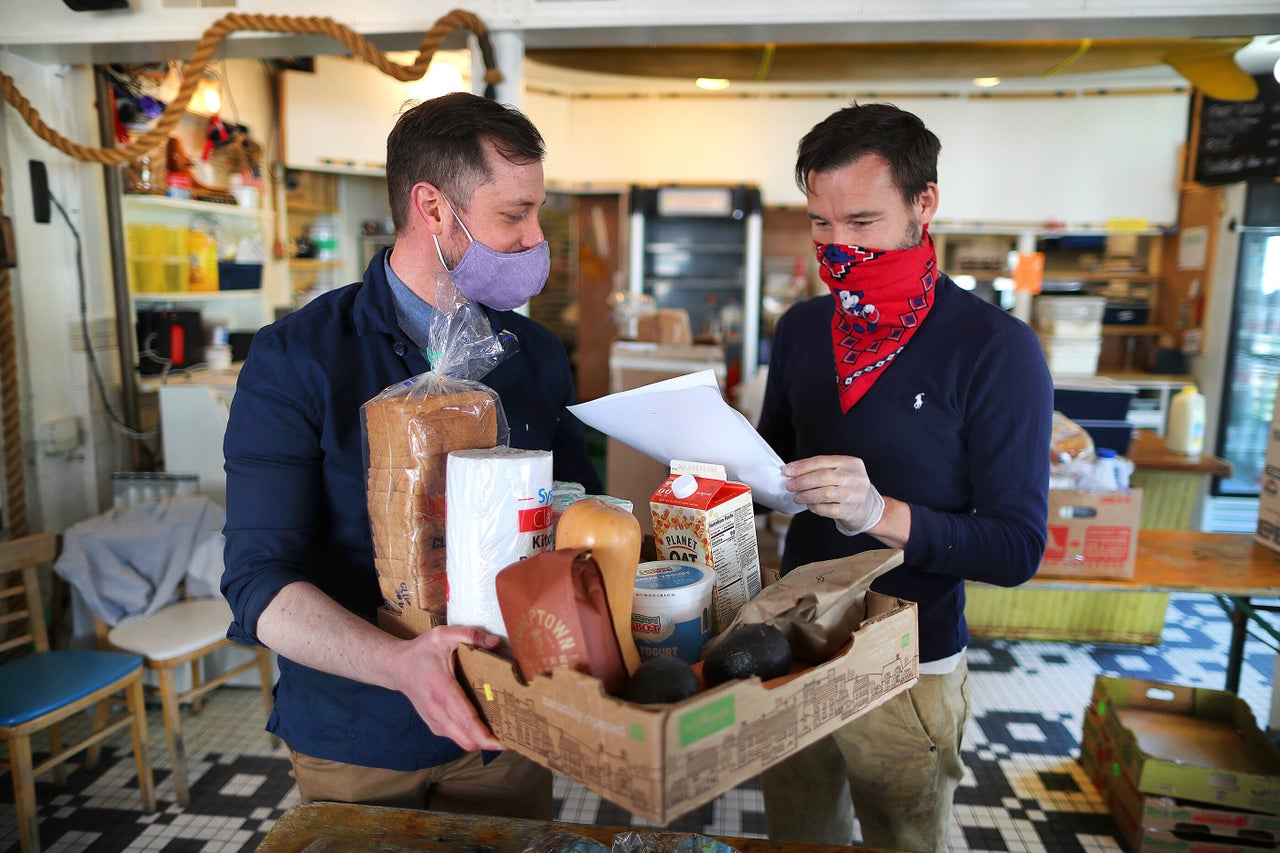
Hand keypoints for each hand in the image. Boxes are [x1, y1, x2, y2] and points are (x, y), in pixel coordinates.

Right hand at [386, 625, 504, 751]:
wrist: (396, 667)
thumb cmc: (420, 651)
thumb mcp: (443, 635)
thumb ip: (470, 635)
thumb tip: (495, 642)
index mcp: (442, 691)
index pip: (465, 720)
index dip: (484, 735)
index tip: (503, 742)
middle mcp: (437, 711)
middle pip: (466, 739)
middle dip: (489, 742)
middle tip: (512, 735)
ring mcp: (434, 721)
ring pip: (461, 741)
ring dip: (481, 741)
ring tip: (502, 732)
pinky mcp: (435, 724)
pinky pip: (456, 737)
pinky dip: (471, 737)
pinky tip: (485, 728)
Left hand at [782, 455, 884, 535]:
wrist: (869, 507)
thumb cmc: (847, 486)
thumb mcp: (841, 472)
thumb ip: (821, 469)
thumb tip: (791, 471)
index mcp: (851, 463)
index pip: (822, 461)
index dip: (802, 466)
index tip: (787, 471)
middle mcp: (856, 477)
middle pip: (823, 477)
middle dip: (802, 481)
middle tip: (789, 485)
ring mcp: (855, 495)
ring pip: (825, 494)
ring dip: (806, 495)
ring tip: (797, 497)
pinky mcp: (852, 511)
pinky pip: (828, 510)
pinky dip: (815, 507)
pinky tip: (809, 505)